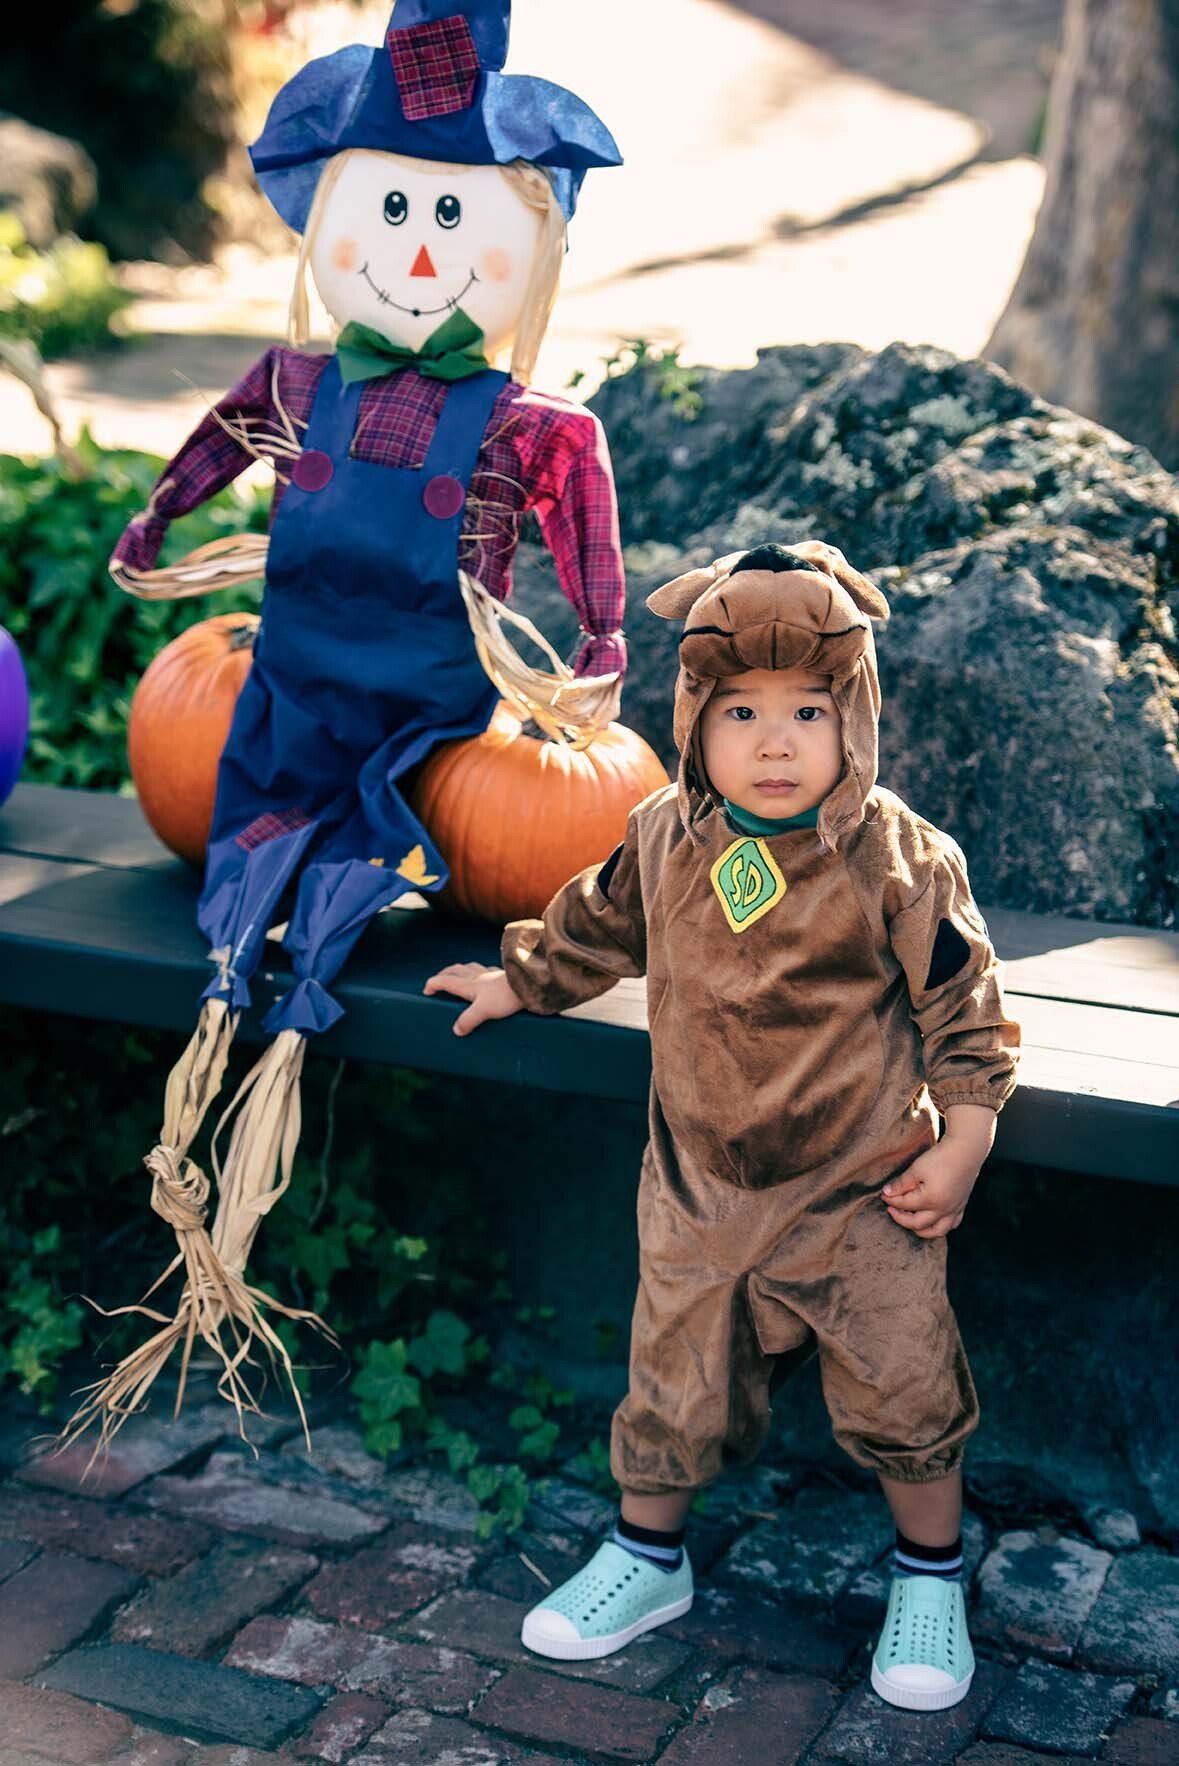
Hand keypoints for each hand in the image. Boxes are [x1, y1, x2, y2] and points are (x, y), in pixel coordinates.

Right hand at [423, 962, 523, 1036]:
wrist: (528, 985)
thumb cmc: (505, 997)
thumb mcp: (484, 1011)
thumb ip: (468, 1020)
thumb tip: (456, 1030)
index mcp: (469, 984)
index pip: (446, 981)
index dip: (433, 984)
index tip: (426, 991)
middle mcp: (477, 977)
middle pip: (455, 970)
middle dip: (444, 974)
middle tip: (438, 980)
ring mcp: (490, 975)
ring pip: (470, 968)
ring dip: (461, 970)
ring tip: (458, 974)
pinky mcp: (502, 976)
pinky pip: (486, 970)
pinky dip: (480, 972)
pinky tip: (485, 975)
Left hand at [882, 1106, 995, 1238]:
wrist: (967, 1150)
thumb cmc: (941, 1157)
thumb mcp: (917, 1168)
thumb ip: (902, 1183)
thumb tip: (887, 1193)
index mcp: (930, 1200)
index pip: (904, 1204)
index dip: (891, 1199)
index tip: (883, 1194)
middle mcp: (943, 1209)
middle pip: (917, 1223)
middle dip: (901, 1218)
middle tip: (891, 1209)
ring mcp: (954, 1209)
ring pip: (936, 1231)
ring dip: (920, 1230)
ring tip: (909, 1221)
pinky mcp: (961, 1206)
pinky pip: (952, 1224)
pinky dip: (941, 1227)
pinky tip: (933, 1221)